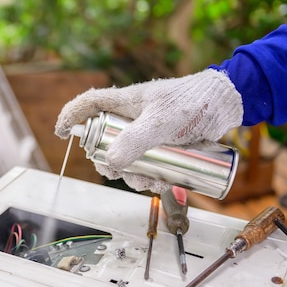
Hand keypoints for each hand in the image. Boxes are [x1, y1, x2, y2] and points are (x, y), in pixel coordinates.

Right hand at [55, 69, 242, 192]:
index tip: (60, 133)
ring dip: (133, 176)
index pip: (89, 104)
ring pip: (126, 159)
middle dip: (109, 163)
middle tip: (119, 174)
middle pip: (104, 142)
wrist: (227, 105)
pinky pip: (146, 164)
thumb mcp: (162, 122)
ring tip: (152, 183)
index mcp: (124, 103)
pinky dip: (149, 177)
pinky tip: (163, 184)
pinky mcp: (161, 145)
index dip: (71, 116)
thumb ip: (136, 140)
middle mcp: (130, 118)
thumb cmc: (192, 102)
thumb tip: (110, 163)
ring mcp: (145, 133)